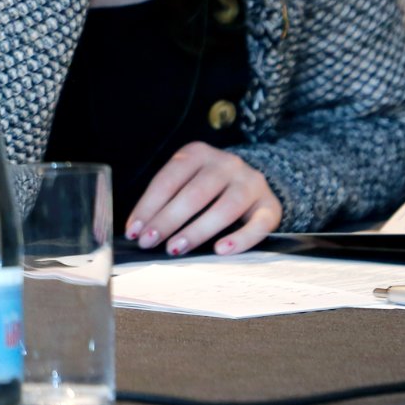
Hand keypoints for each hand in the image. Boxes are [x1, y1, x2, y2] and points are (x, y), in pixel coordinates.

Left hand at [125, 142, 283, 256]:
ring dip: (197, 231)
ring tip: (176, 248)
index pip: (168, 180)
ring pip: (224, 208)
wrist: (255, 182)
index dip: (148, 206)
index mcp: (198, 153)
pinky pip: (258, 224)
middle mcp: (226, 163)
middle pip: (194, 194)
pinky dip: (240, 239)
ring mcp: (250, 183)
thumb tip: (138, 230)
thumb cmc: (210, 187)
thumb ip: (166, 199)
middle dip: (168, 220)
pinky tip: (221, 250)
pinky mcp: (270, 205)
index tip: (134, 231)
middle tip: (150, 241)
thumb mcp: (187, 180)